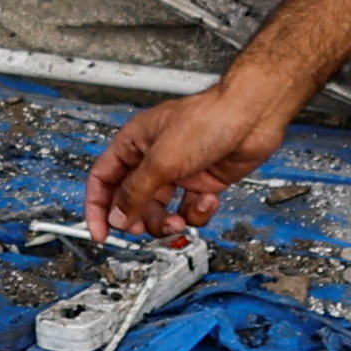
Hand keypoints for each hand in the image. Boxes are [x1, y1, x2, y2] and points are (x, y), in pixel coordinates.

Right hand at [85, 70, 298, 240]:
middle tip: (143, 230)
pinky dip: (197, 212)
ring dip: (168, 221)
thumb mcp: (162, 160)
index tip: (100, 233)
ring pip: (161, 209)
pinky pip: (189, 209)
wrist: (252, 117)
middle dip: (138, 219)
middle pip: (132, 200)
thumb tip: (116, 217)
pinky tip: (208, 199)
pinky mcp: (202, 182)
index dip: (97, 206)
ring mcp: (179, 172)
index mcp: (135, 143)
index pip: (104, 179)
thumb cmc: (208, 119)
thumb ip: (135, 192)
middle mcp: (154, 158)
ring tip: (179, 221)